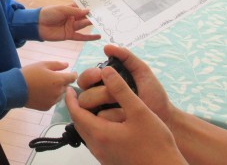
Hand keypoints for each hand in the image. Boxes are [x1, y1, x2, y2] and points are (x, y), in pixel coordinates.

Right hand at [22, 61, 76, 110]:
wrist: (16, 88)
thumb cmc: (30, 73)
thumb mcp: (43, 64)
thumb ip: (57, 65)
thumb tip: (67, 65)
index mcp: (59, 80)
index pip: (72, 78)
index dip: (73, 74)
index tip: (72, 73)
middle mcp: (59, 92)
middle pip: (66, 87)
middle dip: (62, 82)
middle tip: (53, 78)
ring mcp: (53, 101)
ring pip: (60, 95)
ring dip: (57, 90)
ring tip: (46, 86)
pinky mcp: (47, 107)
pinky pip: (53, 101)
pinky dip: (50, 97)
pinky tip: (42, 93)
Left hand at [38, 4, 100, 41]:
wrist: (37, 25)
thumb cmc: (48, 13)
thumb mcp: (61, 9)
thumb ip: (75, 11)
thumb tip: (88, 11)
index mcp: (70, 9)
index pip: (82, 7)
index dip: (90, 6)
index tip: (101, 6)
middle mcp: (72, 17)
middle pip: (84, 16)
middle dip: (93, 15)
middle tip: (105, 14)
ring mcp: (71, 26)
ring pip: (84, 25)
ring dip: (92, 24)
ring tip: (103, 23)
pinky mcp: (69, 35)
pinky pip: (81, 36)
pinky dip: (89, 37)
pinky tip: (98, 36)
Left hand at [66, 54, 186, 164]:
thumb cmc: (155, 143)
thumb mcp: (139, 111)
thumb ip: (121, 90)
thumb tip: (106, 71)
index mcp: (100, 133)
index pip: (76, 113)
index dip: (71, 99)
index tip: (70, 87)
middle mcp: (97, 147)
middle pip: (79, 124)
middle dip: (77, 107)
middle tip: (79, 93)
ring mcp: (103, 156)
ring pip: (87, 133)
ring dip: (85, 118)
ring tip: (92, 105)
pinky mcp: (110, 161)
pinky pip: (96, 141)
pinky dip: (94, 127)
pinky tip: (107, 122)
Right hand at [75, 45, 173, 126]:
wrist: (166, 118)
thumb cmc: (154, 95)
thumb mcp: (142, 71)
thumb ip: (126, 57)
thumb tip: (106, 47)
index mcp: (106, 84)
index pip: (86, 78)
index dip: (89, 75)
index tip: (99, 74)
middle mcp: (100, 99)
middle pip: (83, 93)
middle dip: (96, 91)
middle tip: (109, 91)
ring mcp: (102, 115)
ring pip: (88, 108)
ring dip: (103, 103)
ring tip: (121, 104)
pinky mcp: (108, 130)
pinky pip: (99, 123)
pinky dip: (111, 117)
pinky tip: (122, 116)